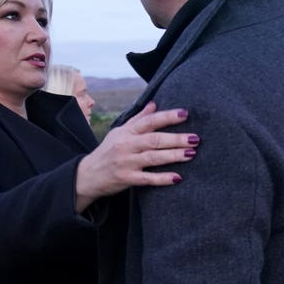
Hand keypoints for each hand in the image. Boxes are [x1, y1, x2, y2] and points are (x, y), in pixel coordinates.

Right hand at [75, 102, 198, 211]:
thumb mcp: (119, 132)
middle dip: (176, 138)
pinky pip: (148, 179)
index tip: (185, 114)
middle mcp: (126, 145)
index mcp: (126, 132)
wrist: (87, 175)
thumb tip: (154, 104)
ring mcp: (126, 162)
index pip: (149, 121)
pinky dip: (163, 178)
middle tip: (196, 138)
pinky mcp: (126, 179)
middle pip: (155, 139)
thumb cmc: (107, 152)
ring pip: (153, 157)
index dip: (167, 117)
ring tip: (192, 153)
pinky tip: (178, 177)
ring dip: (174, 155)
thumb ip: (138, 119)